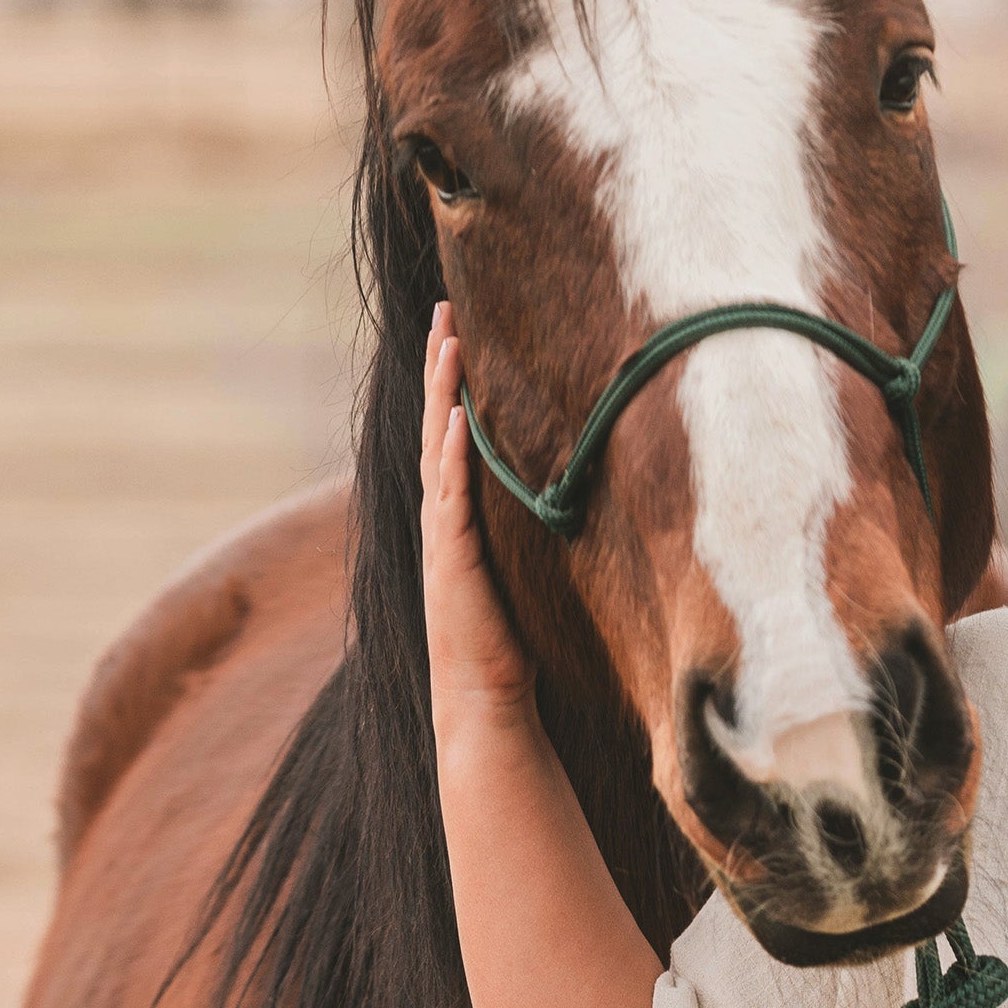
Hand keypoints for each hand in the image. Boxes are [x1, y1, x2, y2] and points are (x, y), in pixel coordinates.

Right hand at [421, 305, 532, 725]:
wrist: (485, 699)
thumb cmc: (508, 644)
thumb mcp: (525, 571)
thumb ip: (530, 532)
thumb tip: (572, 497)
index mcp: (457, 518)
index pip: (450, 436)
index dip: (451, 384)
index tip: (458, 330)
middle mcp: (441, 519)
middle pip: (435, 426)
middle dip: (438, 368)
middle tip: (443, 309)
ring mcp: (442, 537)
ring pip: (437, 449)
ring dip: (440, 394)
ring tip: (445, 342)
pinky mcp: (452, 560)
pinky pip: (449, 496)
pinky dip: (451, 455)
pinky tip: (455, 417)